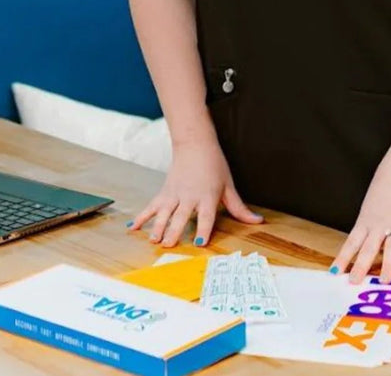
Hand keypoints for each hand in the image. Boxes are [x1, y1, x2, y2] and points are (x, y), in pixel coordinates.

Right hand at [127, 137, 262, 246]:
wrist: (195, 144)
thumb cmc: (214, 165)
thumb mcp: (229, 185)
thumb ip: (239, 207)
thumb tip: (258, 221)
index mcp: (207, 196)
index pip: (206, 215)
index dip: (203, 228)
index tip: (199, 242)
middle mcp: (189, 196)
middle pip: (181, 216)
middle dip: (174, 231)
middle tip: (168, 246)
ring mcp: (174, 194)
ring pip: (164, 213)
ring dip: (158, 227)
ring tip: (154, 241)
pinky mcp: (164, 192)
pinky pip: (151, 206)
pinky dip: (141, 217)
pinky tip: (132, 228)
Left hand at [330, 157, 390, 283]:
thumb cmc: (388, 178)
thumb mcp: (372, 200)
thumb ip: (370, 219)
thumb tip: (368, 237)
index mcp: (367, 217)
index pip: (352, 242)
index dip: (343, 258)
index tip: (335, 272)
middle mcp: (380, 223)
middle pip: (368, 249)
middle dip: (360, 267)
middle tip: (354, 283)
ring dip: (388, 266)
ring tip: (383, 282)